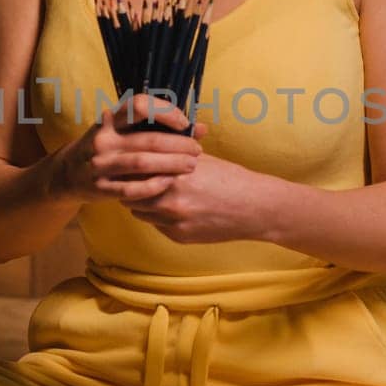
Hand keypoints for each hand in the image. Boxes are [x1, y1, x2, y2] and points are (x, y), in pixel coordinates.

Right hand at [50, 92, 204, 205]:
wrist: (67, 174)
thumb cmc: (107, 148)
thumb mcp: (123, 132)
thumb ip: (158, 128)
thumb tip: (201, 129)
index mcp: (110, 120)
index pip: (139, 105)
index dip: (166, 112)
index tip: (184, 123)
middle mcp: (103, 139)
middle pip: (148, 139)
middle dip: (178, 144)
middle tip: (197, 149)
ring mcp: (99, 164)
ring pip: (142, 163)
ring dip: (171, 164)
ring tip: (191, 165)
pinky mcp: (99, 188)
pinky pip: (132, 189)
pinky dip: (154, 185)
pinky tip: (170, 183)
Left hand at [128, 139, 258, 243]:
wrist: (254, 208)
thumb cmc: (230, 178)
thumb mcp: (201, 159)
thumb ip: (172, 156)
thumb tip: (146, 149)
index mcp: (175, 173)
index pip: (135, 170)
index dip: (130, 167)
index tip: (130, 164)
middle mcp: (171, 198)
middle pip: (130, 193)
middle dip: (131, 186)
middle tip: (135, 180)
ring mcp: (173, 220)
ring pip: (139, 211)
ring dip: (143, 202)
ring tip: (154, 193)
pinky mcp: (178, 236)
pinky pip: (155, 225)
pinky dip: (158, 217)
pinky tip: (173, 209)